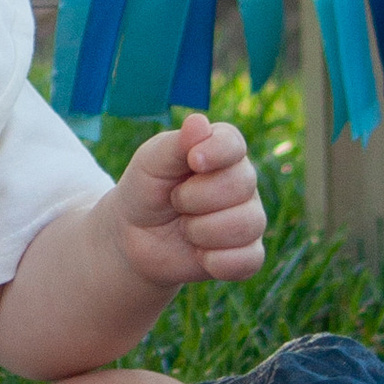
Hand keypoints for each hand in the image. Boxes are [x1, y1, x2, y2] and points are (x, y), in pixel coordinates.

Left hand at [110, 112, 265, 289]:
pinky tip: (199, 254)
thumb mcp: (151, 162)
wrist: (134, 237)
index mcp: (222, 150)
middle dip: (195, 198)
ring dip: (202, 231)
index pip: (234, 144)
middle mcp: (243, 182)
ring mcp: (248, 218)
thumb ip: (175, 144)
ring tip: (185, 228)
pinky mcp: (247, 253)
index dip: (216, 153)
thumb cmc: (146, 189)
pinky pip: (249, 259)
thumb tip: (199, 122)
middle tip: (176, 201)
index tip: (193, 162)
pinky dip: (217, 261)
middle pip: (241, 184)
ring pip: (248, 224)